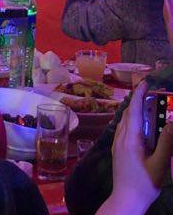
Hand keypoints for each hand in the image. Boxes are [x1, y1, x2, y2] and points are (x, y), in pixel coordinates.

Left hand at [97, 82, 172, 214]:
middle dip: (139, 100)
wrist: (125, 201)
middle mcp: (120, 137)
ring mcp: (116, 143)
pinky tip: (139, 126)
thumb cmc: (144, 184)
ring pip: (124, 120)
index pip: (134, 110)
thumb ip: (166, 142)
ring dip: (134, 110)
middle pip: (128, 113)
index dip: (140, 94)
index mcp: (131, 138)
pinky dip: (131, 120)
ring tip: (147, 107)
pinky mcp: (116, 150)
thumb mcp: (160, 164)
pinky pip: (123, 128)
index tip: (146, 82)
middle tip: (151, 93)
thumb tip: (172, 122)